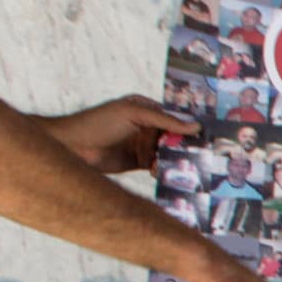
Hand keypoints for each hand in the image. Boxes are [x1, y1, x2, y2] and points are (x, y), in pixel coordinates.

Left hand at [46, 95, 196, 175]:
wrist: (71, 147)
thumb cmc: (97, 122)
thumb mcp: (132, 114)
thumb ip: (164, 120)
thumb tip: (196, 126)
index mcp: (146, 109)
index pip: (175, 116)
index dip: (191, 125)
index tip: (210, 136)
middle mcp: (147, 126)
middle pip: (175, 136)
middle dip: (187, 145)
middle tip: (205, 155)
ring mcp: (143, 144)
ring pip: (169, 152)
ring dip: (175, 159)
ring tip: (184, 166)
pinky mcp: (139, 162)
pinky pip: (159, 166)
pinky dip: (164, 170)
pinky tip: (163, 173)